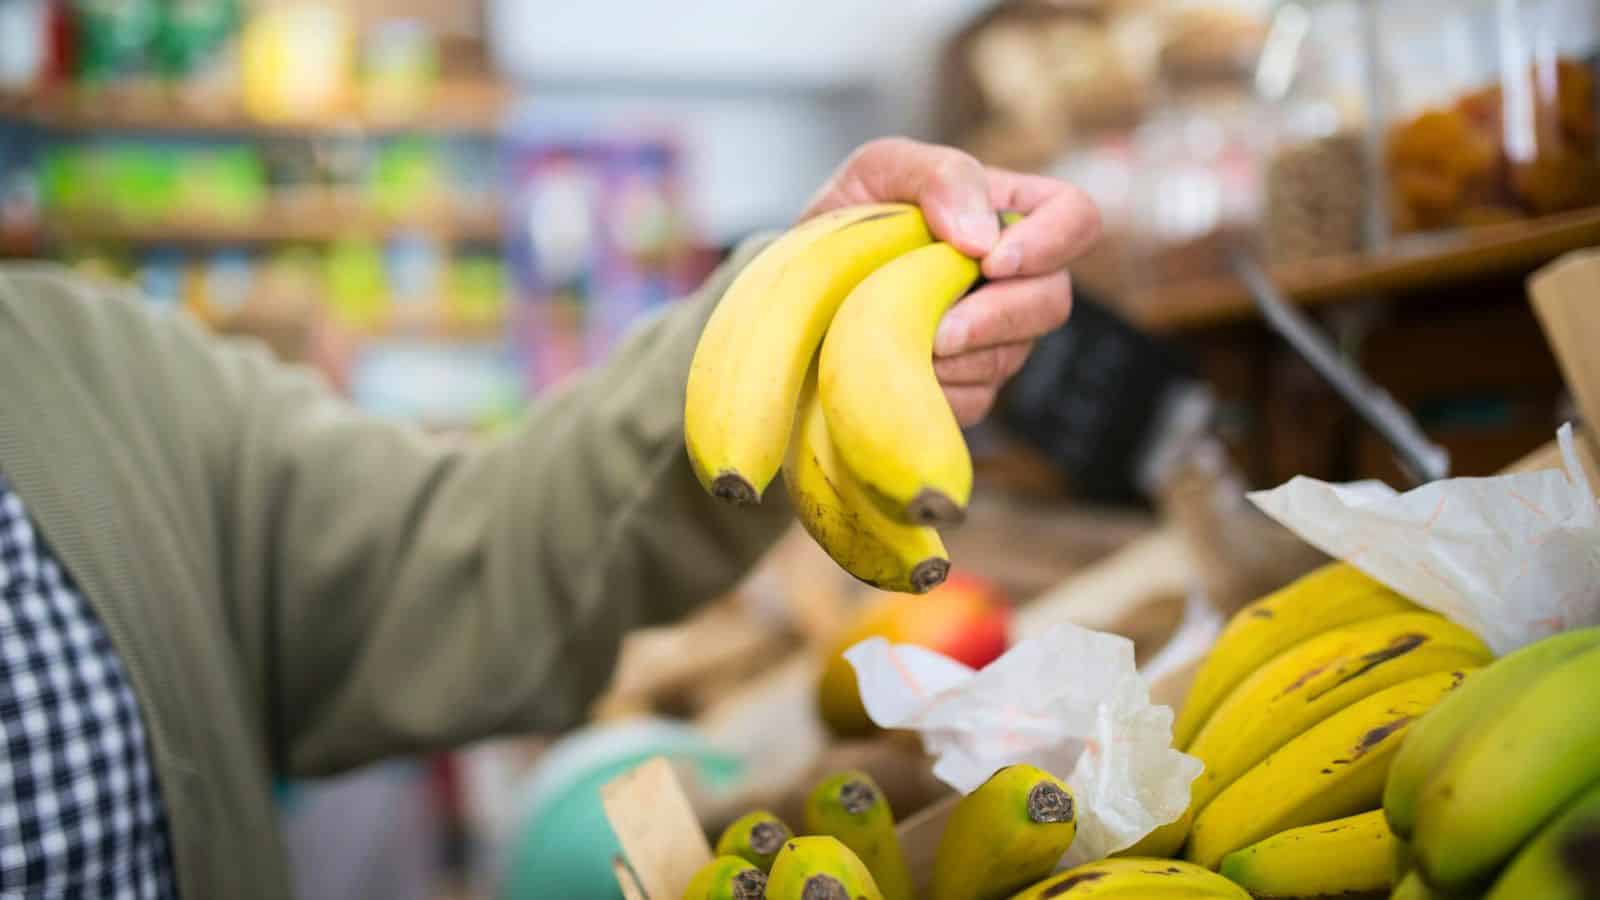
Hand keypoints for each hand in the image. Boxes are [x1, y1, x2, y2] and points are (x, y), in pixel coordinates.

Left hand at [803, 137, 1100, 424]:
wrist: (795, 293)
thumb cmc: (844, 223)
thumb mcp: (878, 171)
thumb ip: (938, 176)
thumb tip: (983, 237)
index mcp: (1006, 214)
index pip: (1074, 217)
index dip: (1051, 242)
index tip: (992, 261)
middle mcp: (1013, 280)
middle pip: (1053, 301)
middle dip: (998, 318)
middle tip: (941, 329)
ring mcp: (994, 340)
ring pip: (1011, 358)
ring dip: (955, 358)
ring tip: (900, 343)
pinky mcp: (965, 389)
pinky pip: (972, 401)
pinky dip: (933, 391)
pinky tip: (896, 374)